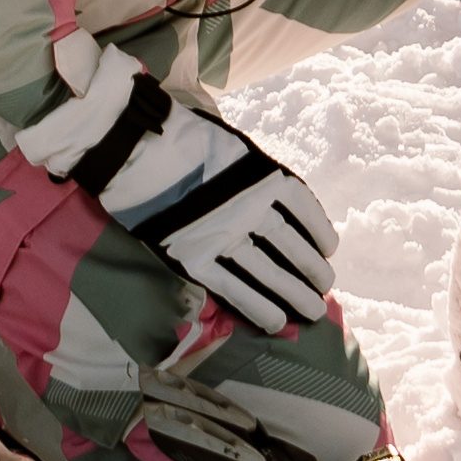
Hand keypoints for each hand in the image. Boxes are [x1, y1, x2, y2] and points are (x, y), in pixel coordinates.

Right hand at [25, 49, 337, 331]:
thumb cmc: (183, 139)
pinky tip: (275, 322)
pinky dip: (258, 308)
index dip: (320, 235)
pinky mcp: (195, 259)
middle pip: (294, 249)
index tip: (328, 250)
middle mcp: (252, 209)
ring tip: (311, 312)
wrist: (132, 147)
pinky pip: (235, 291)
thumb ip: (258, 176)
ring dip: (294, 296)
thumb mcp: (235, 149)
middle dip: (313, 274)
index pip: (305, 212)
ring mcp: (224, 236)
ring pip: (270, 275)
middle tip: (325, 291)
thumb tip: (277, 203)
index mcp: (264, 177)